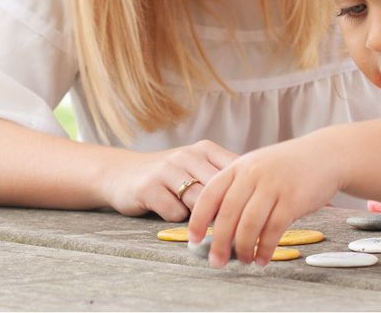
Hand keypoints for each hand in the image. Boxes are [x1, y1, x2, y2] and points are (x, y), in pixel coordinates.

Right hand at [101, 139, 237, 220]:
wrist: (123, 174)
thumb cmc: (170, 177)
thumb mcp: (197, 168)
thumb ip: (223, 180)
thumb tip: (257, 203)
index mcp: (205, 149)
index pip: (236, 170)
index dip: (244, 194)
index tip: (250, 212)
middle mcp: (187, 155)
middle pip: (219, 189)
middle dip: (226, 212)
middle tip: (229, 231)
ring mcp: (167, 169)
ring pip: (199, 201)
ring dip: (203, 219)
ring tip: (201, 226)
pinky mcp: (148, 187)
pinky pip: (174, 212)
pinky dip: (177, 219)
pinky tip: (171, 214)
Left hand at [188, 132, 337, 266]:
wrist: (324, 155)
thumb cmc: (286, 166)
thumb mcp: (256, 167)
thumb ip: (237, 188)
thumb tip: (217, 225)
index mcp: (238, 166)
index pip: (210, 193)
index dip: (199, 218)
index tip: (193, 239)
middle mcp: (252, 173)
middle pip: (227, 213)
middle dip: (219, 242)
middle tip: (216, 261)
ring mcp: (272, 185)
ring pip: (249, 224)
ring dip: (243, 248)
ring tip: (244, 261)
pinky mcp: (292, 200)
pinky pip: (273, 230)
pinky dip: (265, 249)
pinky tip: (262, 258)